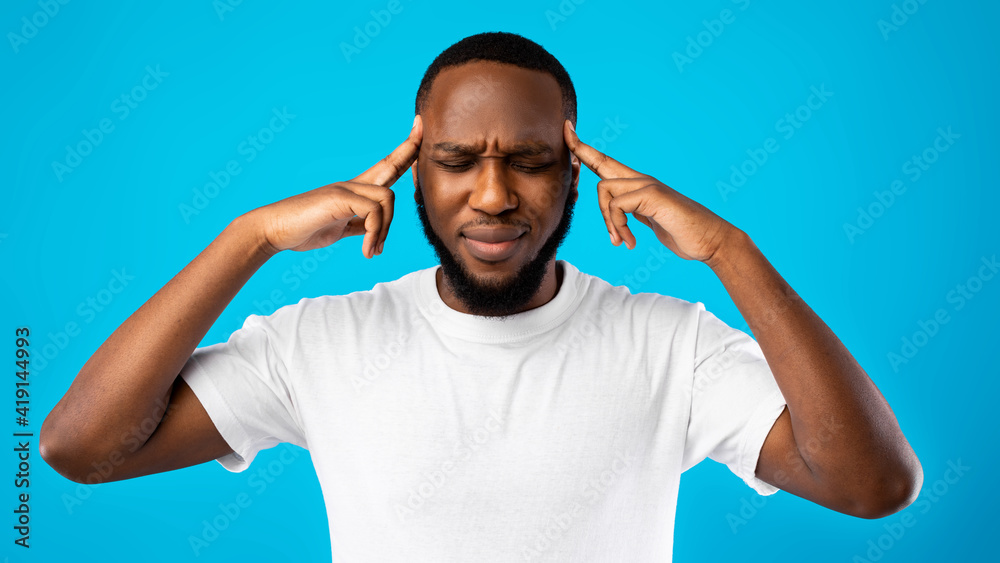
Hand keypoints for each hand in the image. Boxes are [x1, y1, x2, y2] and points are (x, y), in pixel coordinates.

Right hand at [249, 116, 422, 257]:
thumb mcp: (338, 229)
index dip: (403, 152)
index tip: (417, 128)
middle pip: (389, 164)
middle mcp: (352, 185)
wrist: (272, 230)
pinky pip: (373, 212)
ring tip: (372, 251)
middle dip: (410, 147)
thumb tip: (372, 235)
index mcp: (354, 192)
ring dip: (385, 230)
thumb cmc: (302, 230)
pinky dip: (375, 234)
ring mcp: (345, 189)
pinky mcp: (339, 198)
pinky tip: (367, 252)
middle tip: (421, 123)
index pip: (385, 169)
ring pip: (387, 198)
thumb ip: (358, 227)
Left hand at [563, 119, 736, 263]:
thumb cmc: (682, 232)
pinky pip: (617, 205)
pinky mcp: (653, 196)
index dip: (586, 148)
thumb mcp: (650, 221)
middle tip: (566, 129)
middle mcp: (642, 180)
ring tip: (620, 240)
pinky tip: (629, 242)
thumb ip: (632, 213)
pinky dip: (618, 226)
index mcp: (639, 185)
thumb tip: (616, 213)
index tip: (568, 129)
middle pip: (602, 163)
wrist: (711, 240)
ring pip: (605, 190)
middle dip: (580, 149)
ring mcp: (648, 186)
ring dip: (607, 220)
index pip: (607, 163)